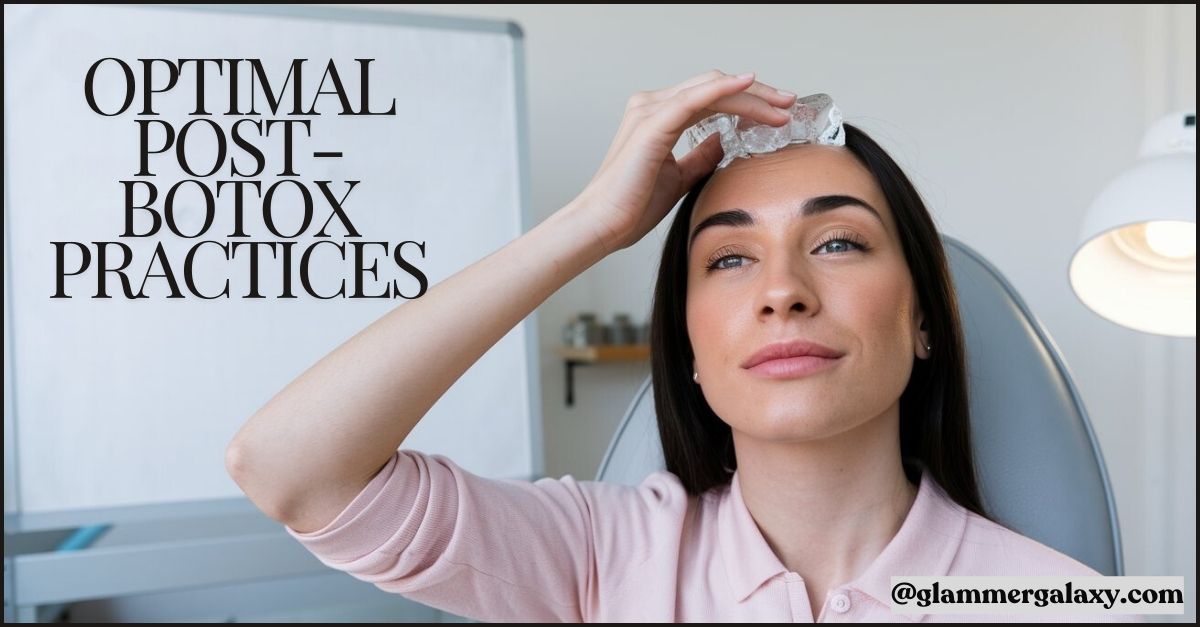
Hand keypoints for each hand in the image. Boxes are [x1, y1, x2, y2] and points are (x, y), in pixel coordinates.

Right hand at [570, 70, 796, 255]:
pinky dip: (725, 89)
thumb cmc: (632, 206)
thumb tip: (725, 142)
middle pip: (715, 87)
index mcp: (658, 117)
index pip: (711, 98)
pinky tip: (750, 86)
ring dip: (751, 95)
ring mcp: (651, 111)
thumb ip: (701, 155)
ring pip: (711, 89)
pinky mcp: (652, 125)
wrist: (602, 225)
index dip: (747, 102)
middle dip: (757, 95)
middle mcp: (652, 106)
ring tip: (781, 107)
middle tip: (789, 105)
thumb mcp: (680, 177)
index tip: (777, 115)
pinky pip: (695, 99)